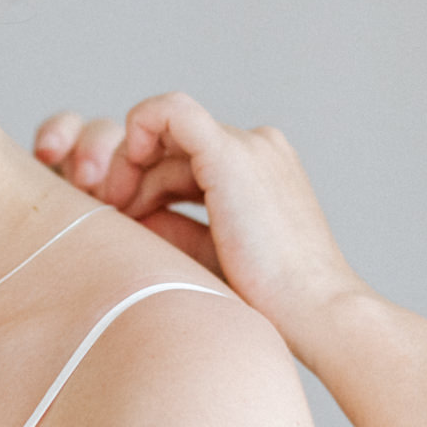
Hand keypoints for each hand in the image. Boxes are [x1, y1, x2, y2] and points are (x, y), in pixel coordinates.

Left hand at [42, 94, 369, 351]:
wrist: (315, 314)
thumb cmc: (270, 301)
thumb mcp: (211, 254)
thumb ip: (173, 224)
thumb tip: (122, 208)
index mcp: (261, 169)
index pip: (186, 158)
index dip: (145, 182)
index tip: (126, 221)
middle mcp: (258, 147)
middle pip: (172, 144)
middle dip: (132, 173)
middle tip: (110, 214)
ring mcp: (249, 145)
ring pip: (164, 133)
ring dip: (130, 167)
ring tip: (118, 214)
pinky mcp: (231, 153)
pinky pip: (169, 112)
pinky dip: (136, 132)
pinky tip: (123, 181)